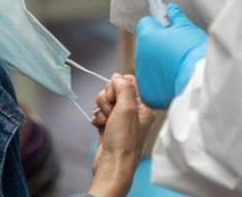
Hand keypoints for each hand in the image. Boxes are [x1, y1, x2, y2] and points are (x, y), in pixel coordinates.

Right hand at [89, 75, 152, 196]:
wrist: (112, 165)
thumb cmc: (123, 141)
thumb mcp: (127, 109)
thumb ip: (124, 87)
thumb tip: (117, 76)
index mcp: (143, 105)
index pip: (129, 81)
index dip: (118, 86)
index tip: (116, 96)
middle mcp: (133, 111)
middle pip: (114, 90)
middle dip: (107, 99)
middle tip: (112, 112)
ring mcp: (120, 119)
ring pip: (105, 101)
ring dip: (101, 110)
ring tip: (106, 122)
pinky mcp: (109, 126)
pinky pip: (99, 113)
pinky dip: (97, 118)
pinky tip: (100, 127)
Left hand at [135, 5, 206, 108]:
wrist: (199, 79)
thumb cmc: (194, 52)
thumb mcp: (186, 27)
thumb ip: (175, 17)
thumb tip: (172, 11)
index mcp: (146, 35)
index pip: (146, 24)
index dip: (159, 25)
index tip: (169, 29)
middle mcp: (140, 55)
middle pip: (147, 46)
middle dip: (159, 47)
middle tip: (178, 50)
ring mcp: (142, 76)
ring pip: (149, 66)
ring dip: (159, 66)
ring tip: (178, 67)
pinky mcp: (148, 93)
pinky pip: (153, 85)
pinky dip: (161, 84)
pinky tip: (175, 81)